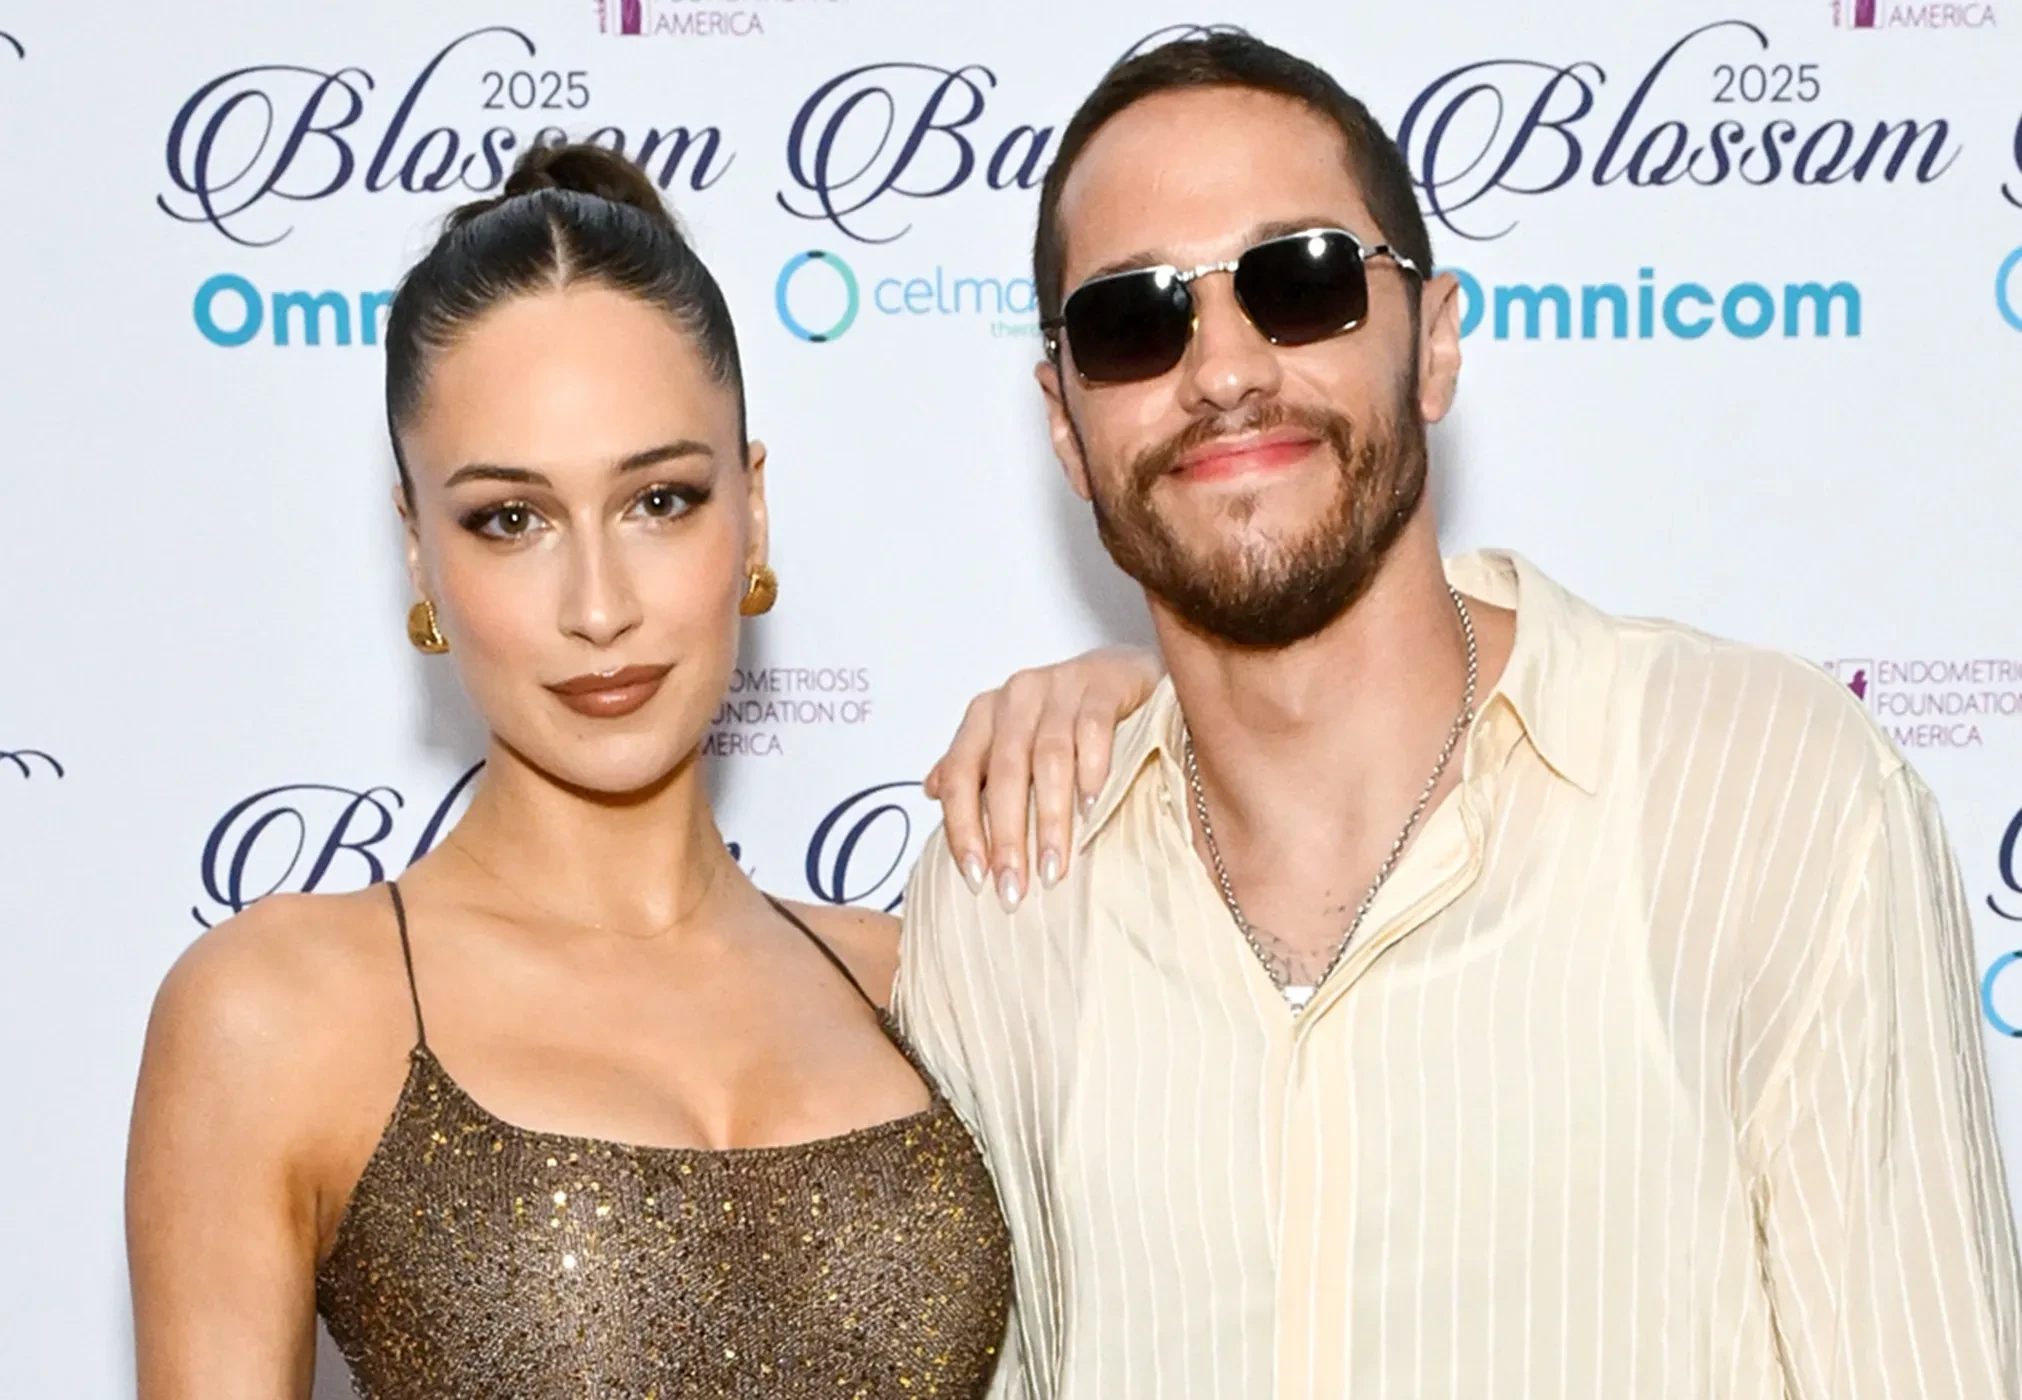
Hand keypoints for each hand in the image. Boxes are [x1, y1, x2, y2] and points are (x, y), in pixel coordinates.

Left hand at [924, 646, 1163, 908]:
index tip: (976, 879)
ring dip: (1050, 818)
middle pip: (1004, 773)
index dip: (963, 829)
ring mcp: (1061, 686)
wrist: (1125, 673)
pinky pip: (1093, 729)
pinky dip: (1092, 771)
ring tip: (1055, 867)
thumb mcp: (1014, 740)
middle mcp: (1017, 696)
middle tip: (1015, 889)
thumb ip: (975, 765)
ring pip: (1048, 758)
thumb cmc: (1064, 718)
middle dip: (1007, 837)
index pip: (960, 775)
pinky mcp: (1104, 684)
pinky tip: (1092, 810)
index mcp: (985, 714)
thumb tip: (932, 790)